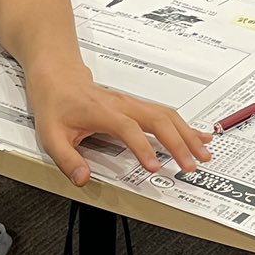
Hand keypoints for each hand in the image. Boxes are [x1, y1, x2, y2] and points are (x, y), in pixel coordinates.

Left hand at [28, 64, 211, 186]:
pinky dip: (186, 127)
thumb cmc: (56, 103)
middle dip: (179, 143)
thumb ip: (66, 159)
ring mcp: (132, 104)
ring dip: (188, 135)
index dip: (143, 149)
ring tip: (203, 154)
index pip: (129, 130)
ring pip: (168, 116)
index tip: (154, 167)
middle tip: (191, 165)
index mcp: (103, 112)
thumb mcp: (50, 135)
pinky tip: (200, 136)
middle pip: (159, 120)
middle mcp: (123, 106)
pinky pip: (166, 114)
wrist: (58, 77)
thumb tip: (82, 178)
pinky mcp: (137, 107)